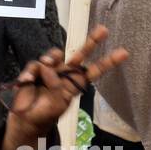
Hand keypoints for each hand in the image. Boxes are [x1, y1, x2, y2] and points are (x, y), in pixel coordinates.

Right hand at [2, 25, 128, 149]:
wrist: (26, 119)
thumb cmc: (46, 114)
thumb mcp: (57, 104)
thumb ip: (55, 86)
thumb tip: (48, 68)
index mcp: (74, 84)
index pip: (93, 71)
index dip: (108, 62)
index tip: (124, 52)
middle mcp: (64, 73)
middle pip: (80, 55)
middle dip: (92, 42)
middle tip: (104, 30)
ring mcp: (49, 70)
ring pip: (54, 54)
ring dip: (51, 57)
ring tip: (47, 66)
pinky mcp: (34, 71)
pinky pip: (35, 65)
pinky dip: (31, 73)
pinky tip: (28, 81)